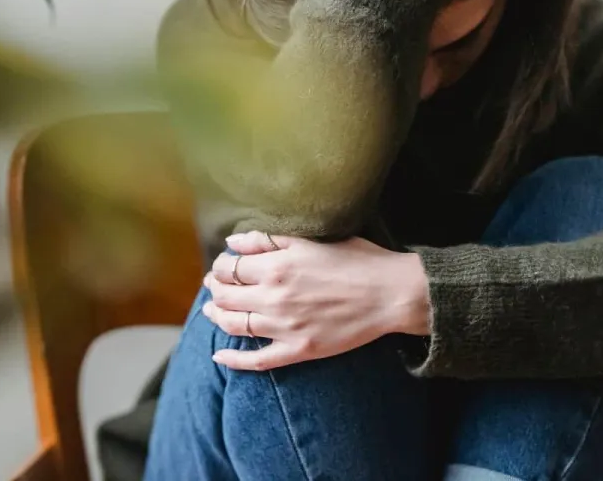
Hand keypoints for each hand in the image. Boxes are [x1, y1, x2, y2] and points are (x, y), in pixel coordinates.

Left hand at [202, 231, 430, 370]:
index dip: (220, 266)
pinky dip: (233, 361)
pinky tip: (219, 357)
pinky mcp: (298, 351)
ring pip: (233, 325)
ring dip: (216, 317)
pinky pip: (257, 360)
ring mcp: (284, 327)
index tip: (223, 266)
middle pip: (225, 296)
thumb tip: (232, 243)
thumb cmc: (356, 260)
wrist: (390, 294)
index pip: (229, 268)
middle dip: (214, 289)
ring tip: (212, 311)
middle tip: (213, 286)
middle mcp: (274, 298)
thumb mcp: (311, 240)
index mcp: (276, 267)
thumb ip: (268, 240)